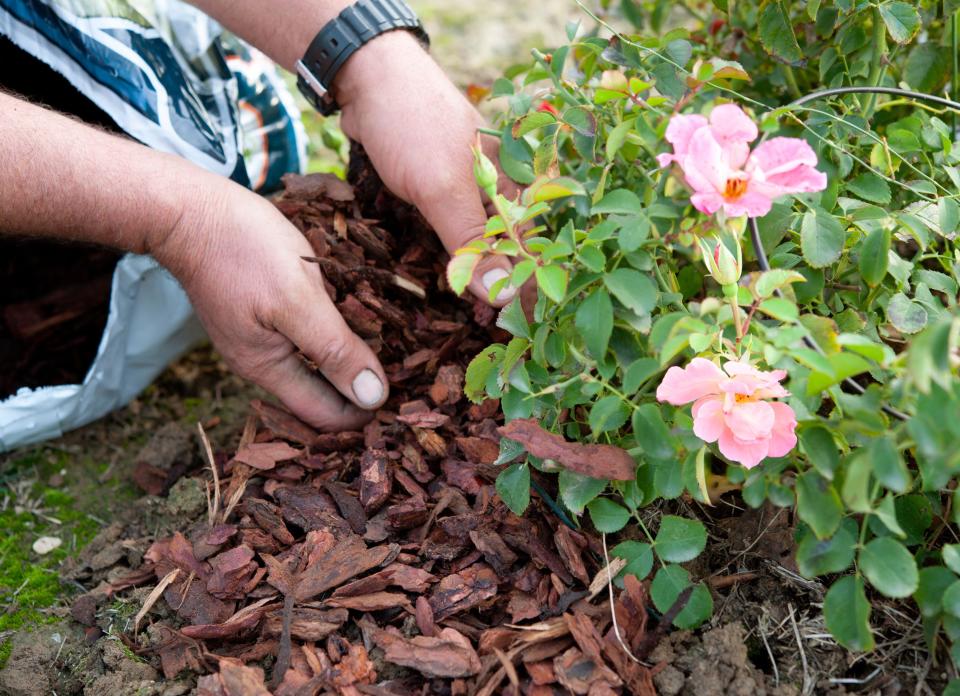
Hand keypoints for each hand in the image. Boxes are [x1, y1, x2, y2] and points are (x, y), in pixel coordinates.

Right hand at [154, 180, 388, 430]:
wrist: (188, 209)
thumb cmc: (243, 250)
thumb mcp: (298, 299)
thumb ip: (334, 350)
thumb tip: (373, 398)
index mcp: (269, 368)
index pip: (325, 415)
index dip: (364, 413)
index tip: (404, 398)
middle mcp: (261, 361)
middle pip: (320, 393)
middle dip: (359, 389)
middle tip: (407, 372)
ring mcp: (257, 335)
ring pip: (313, 364)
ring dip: (347, 359)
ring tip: (392, 345)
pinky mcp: (259, 311)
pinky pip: (302, 335)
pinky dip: (330, 334)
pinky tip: (355, 317)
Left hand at [335, 32, 519, 303]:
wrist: (365, 79)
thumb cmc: (413, 126)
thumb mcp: (443, 189)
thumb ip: (472, 243)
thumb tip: (505, 297)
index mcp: (514, 184)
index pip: (532, 246)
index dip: (528, 287)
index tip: (522, 330)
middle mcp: (496, 188)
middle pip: (506, 249)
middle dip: (499, 288)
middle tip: (490, 332)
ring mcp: (465, 188)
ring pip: (475, 242)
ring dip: (472, 276)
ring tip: (469, 317)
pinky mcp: (436, 190)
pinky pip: (448, 231)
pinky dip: (446, 256)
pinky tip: (442, 281)